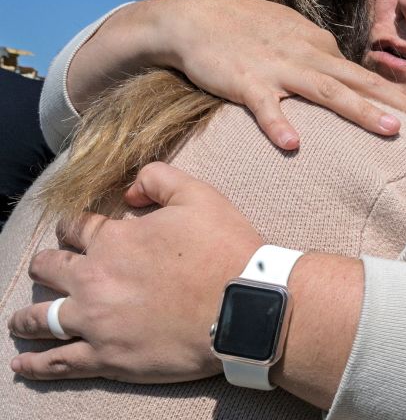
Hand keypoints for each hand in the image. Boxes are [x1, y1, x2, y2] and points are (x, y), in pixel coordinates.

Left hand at [8, 162, 261, 381]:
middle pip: (49, 269)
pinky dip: (35, 364)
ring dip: (26, 318)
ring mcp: (96, 321)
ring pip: (41, 318)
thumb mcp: (199, 196)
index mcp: (114, 240)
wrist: (245, 306)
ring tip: (19, 322)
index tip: (75, 233)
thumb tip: (129, 190)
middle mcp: (95, 279)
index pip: (75, 228)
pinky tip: (22, 365)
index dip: (73, 228)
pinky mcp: (106, 357)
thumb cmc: (226, 250)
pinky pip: (58, 362)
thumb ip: (159, 178)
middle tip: (47, 270)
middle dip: (46, 266)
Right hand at [72, 0, 405, 149]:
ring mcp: (277, 68)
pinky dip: (277, 123)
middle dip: (398, 103)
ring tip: (391, 130)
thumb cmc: (245, 27)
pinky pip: (264, 105)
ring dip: (360, 110)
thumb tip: (346, 70)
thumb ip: (321, 55)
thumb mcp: (292, 37)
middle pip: (360, 82)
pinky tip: (292, 144)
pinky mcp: (244, 81)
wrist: (193, 15)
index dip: (399, 97)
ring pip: (327, 91)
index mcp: (320, 49)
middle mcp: (307, 57)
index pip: (366, 77)